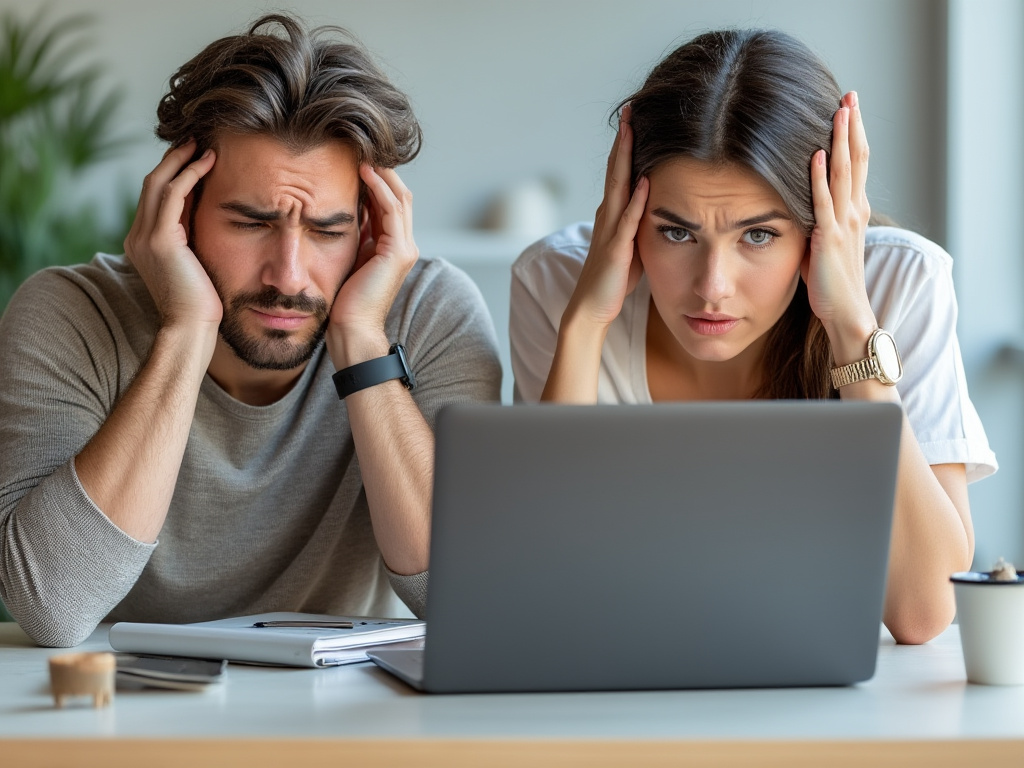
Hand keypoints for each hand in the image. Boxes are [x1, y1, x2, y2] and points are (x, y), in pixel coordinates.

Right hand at [123, 140, 220, 329]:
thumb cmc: (201, 302)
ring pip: (157, 183)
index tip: (195, 156)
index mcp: (142, 242)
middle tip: (196, 140)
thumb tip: (208, 211)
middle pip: (151, 184)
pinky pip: (172, 195)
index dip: (173, 173)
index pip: (154, 197)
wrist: (190, 328)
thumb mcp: (195, 261)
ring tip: (203, 145)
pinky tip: (208, 162)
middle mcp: (137, 236)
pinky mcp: (160, 240)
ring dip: (181, 160)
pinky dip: (189, 175)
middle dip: (173, 159)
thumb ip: (193, 237)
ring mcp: (145, 237)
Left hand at [327, 165, 418, 360]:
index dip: (375, 181)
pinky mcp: (398, 252)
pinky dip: (379, 187)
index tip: (352, 160)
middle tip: (359, 147)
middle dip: (381, 171)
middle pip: (399, 196)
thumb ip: (351, 236)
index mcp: (392, 248)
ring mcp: (404, 248)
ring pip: (398, 197)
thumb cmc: (343, 302)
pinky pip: (391, 209)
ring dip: (381, 173)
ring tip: (361, 152)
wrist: (351, 330)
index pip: (389, 204)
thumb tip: (338, 209)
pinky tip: (363, 171)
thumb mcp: (346, 259)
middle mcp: (404, 246)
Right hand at [564, 105, 648, 328]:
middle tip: (629, 109)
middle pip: (616, 170)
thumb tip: (654, 203)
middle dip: (623, 139)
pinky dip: (636, 201)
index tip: (634, 118)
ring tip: (631, 131)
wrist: (592, 306)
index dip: (626, 145)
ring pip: (618, 187)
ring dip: (624, 159)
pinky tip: (645, 182)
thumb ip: (639, 221)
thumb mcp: (631, 242)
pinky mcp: (616, 249)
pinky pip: (627, 221)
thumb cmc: (614, 278)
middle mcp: (608, 216)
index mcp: (613, 213)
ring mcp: (610, 230)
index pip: (621, 172)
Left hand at [803, 91, 876, 351]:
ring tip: (840, 111)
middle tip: (850, 95)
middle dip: (852, 126)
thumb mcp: (826, 242)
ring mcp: (844, 223)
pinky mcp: (829, 238)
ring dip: (841, 141)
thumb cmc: (832, 282)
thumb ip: (821, 219)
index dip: (853, 134)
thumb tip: (804, 202)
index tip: (849, 106)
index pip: (856, 164)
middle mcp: (854, 211)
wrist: (847, 312)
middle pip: (855, 159)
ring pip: (843, 173)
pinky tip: (816, 154)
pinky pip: (824, 202)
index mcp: (854, 210)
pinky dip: (819, 177)